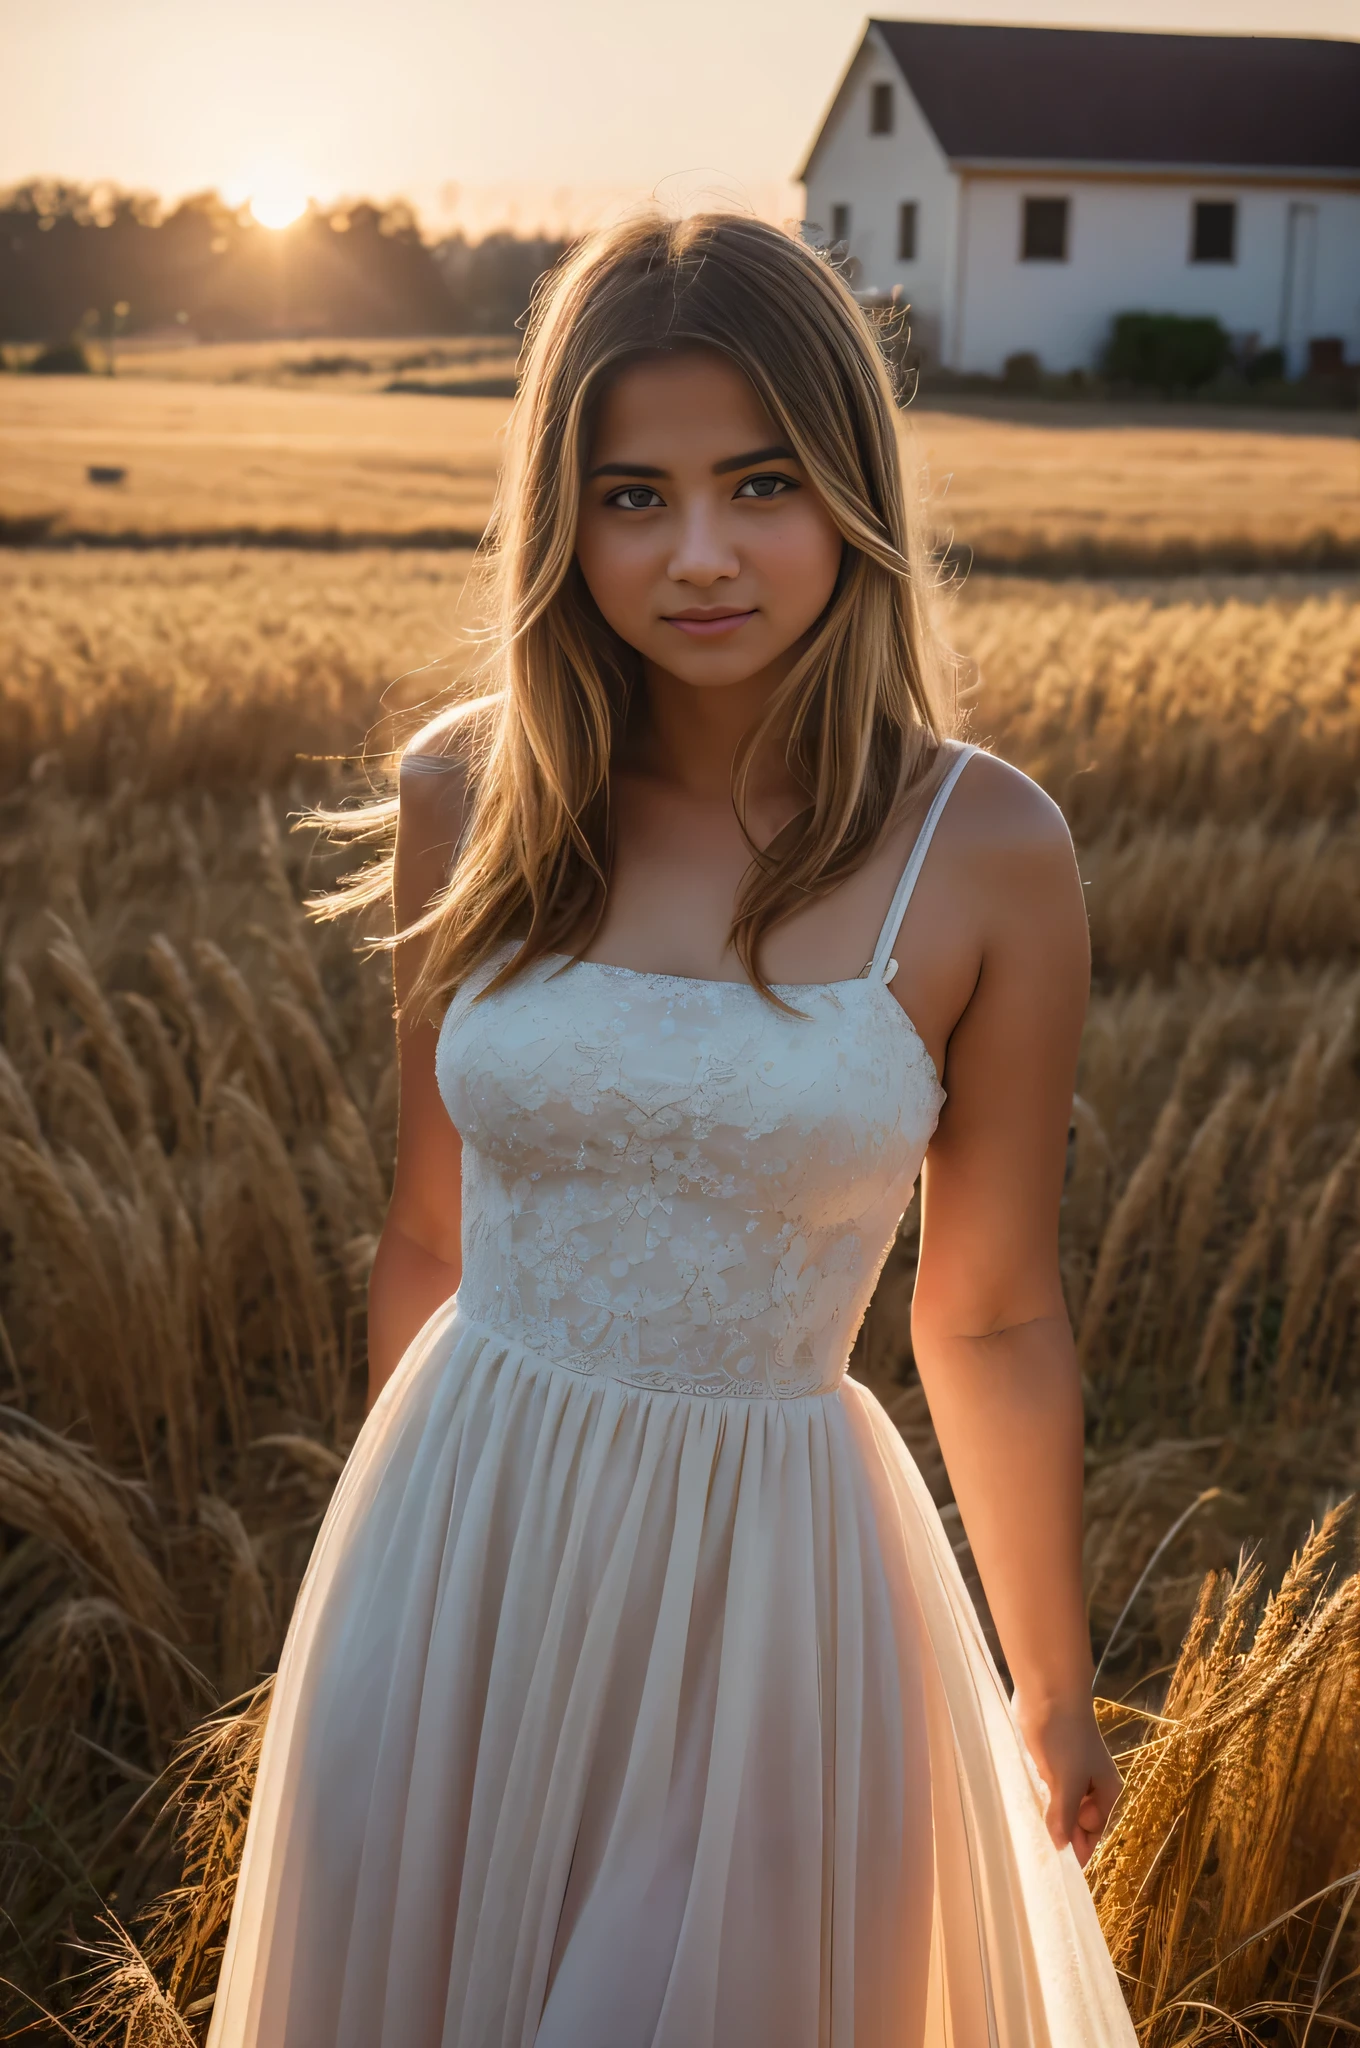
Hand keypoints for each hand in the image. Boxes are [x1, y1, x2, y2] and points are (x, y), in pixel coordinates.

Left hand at [1010, 1691, 1122, 1866]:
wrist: (1048, 1691)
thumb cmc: (1065, 1738)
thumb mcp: (1067, 1782)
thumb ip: (1064, 1817)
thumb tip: (1062, 1849)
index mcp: (1106, 1792)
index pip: (1096, 1833)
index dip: (1080, 1849)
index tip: (1060, 1870)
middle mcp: (1092, 1786)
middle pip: (1080, 1822)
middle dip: (1064, 1836)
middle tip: (1041, 1852)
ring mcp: (1072, 1774)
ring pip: (1063, 1807)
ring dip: (1051, 1819)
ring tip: (1033, 1835)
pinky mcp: (1052, 1762)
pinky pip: (1049, 1791)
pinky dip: (1041, 1802)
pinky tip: (1028, 1810)